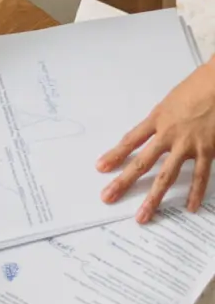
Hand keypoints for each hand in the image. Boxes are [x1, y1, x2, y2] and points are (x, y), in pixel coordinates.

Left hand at [96, 61, 214, 221]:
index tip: (100, 168)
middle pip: (141, 162)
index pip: (129, 141)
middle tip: (107, 197)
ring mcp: (187, 144)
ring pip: (166, 175)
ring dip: (153, 197)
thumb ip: (161, 121)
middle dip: (123, 182)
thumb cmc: (196, 88)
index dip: (114, 155)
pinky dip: (196, 193)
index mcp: (155, 119)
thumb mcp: (170, 102)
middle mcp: (167, 134)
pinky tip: (190, 207)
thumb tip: (153, 136)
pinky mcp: (208, 150)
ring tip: (142, 215)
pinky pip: (201, 176)